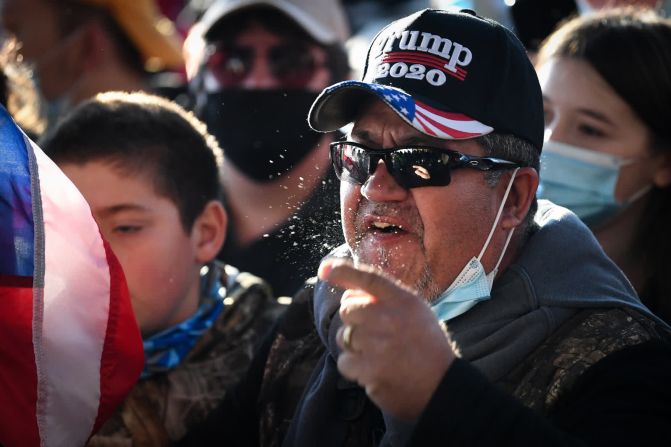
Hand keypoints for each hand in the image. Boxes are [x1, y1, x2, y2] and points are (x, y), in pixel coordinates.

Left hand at [318, 259, 455, 420]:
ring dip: (354, 346)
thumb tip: (350, 291)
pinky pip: (344, 362)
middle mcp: (389, 318)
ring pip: (343, 337)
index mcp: (404, 301)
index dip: (343, 271)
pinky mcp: (369, 370)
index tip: (325, 269)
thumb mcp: (417, 313)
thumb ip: (388, 299)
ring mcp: (378, 345)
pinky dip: (354, 368)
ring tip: (378, 354)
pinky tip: (374, 370)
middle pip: (348, 310)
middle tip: (374, 334)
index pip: (369, 279)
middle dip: (355, 322)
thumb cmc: (427, 347)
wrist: (441, 386)